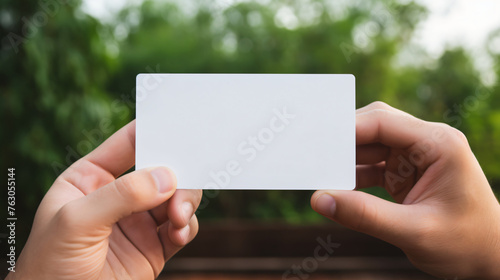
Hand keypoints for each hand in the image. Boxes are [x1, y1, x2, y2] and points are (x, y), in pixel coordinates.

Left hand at [8, 121, 201, 279]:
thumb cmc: (51, 266)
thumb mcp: (76, 222)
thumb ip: (121, 196)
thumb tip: (166, 178)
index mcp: (92, 177)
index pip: (128, 145)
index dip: (153, 133)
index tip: (180, 129)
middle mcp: (119, 196)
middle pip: (161, 170)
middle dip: (177, 175)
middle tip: (183, 185)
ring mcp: (139, 221)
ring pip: (177, 197)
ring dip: (185, 202)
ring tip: (178, 217)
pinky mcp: (154, 247)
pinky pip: (181, 227)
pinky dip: (186, 227)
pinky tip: (178, 235)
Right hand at [311, 102, 499, 278]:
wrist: (489, 258)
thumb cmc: (465, 244)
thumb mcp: (414, 232)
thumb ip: (365, 215)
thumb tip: (319, 199)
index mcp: (439, 144)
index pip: (384, 122)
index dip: (347, 129)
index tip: (315, 141)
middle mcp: (427, 143)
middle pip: (374, 126)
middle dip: (343, 140)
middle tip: (312, 154)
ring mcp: (415, 156)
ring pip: (369, 144)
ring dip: (345, 158)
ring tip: (319, 172)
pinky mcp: (405, 172)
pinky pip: (372, 164)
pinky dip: (353, 175)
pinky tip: (337, 187)